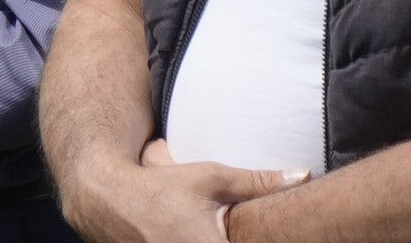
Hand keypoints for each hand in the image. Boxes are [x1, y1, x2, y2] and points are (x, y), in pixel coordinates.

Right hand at [69, 148, 302, 242]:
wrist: (106, 197)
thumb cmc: (160, 186)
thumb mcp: (208, 178)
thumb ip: (257, 182)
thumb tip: (304, 174)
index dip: (264, 241)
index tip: (254, 234)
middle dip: (238, 240)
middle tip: (231, 229)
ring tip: (207, 230)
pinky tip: (191, 237)